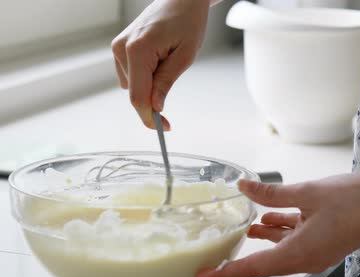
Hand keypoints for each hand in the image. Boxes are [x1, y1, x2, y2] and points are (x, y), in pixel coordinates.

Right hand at [111, 0, 209, 129]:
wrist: (181, 0)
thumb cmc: (187, 22)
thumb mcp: (185, 55)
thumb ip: (167, 82)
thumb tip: (156, 107)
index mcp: (138, 50)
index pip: (138, 96)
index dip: (150, 117)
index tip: (164, 128)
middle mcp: (122, 49)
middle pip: (135, 93)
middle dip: (154, 100)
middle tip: (174, 90)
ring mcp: (118, 48)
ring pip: (133, 86)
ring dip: (151, 85)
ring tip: (169, 61)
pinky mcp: (120, 48)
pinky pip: (131, 75)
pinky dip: (145, 77)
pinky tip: (159, 60)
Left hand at [195, 174, 359, 276]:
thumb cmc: (357, 201)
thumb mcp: (307, 192)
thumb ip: (272, 194)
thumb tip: (246, 187)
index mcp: (298, 253)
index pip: (251, 269)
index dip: (224, 273)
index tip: (203, 276)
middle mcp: (305, 259)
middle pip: (262, 264)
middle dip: (238, 258)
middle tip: (214, 253)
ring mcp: (315, 252)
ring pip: (278, 250)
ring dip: (260, 240)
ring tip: (240, 227)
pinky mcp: (323, 243)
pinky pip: (294, 241)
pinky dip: (279, 231)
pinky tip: (269, 218)